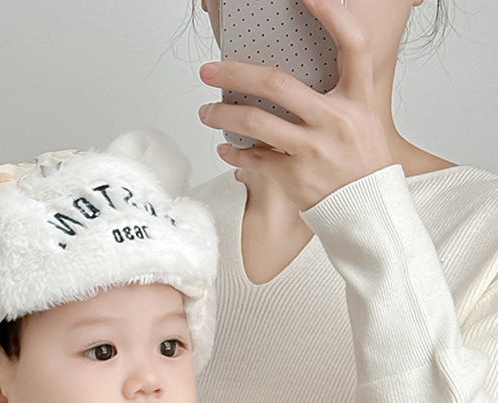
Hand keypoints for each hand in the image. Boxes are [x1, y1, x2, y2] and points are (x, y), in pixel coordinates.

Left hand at [197, 0, 392, 209]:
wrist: (367, 212)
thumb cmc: (359, 165)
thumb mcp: (360, 122)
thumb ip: (333, 97)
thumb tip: (283, 81)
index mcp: (358, 99)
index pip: (351, 45)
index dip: (331, 15)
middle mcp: (337, 120)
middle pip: (277, 84)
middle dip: (235, 74)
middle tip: (209, 70)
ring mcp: (314, 150)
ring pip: (256, 123)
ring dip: (222, 115)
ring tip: (206, 111)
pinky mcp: (295, 177)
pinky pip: (254, 158)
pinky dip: (233, 152)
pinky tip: (224, 147)